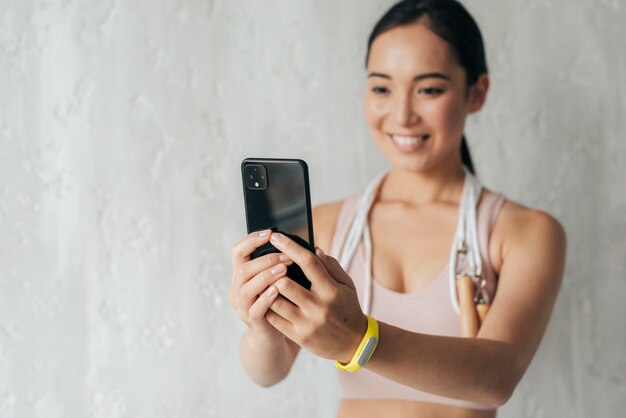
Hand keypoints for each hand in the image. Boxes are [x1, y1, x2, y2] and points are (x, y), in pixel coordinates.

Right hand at [228, 229, 293, 344]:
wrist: (274, 337)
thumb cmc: (279, 302)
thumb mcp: (276, 280)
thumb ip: (277, 263)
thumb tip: (293, 242)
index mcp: (242, 275)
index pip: (238, 251)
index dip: (251, 240)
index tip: (270, 232)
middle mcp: (238, 289)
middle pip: (242, 268)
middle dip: (265, 259)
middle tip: (286, 255)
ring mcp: (243, 306)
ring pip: (246, 287)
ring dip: (265, 276)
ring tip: (284, 269)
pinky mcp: (252, 321)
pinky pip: (255, 309)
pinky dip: (265, 299)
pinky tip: (277, 291)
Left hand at [264, 232, 367, 362]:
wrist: (354, 344)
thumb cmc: (348, 308)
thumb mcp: (347, 285)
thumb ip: (331, 266)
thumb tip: (314, 249)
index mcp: (331, 289)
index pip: (308, 262)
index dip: (290, 247)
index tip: (276, 236)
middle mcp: (318, 306)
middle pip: (285, 283)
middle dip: (273, 271)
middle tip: (266, 263)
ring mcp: (307, 323)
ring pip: (275, 301)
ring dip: (267, 289)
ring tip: (263, 280)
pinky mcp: (298, 336)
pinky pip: (274, 319)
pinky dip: (267, 306)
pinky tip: (266, 298)